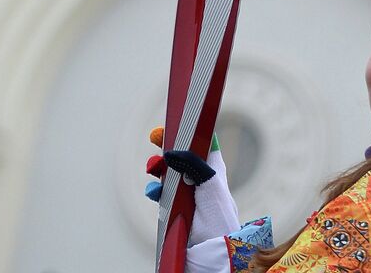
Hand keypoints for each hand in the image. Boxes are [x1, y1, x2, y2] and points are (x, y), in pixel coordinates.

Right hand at [145, 127, 239, 244]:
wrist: (212, 247)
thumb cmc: (218, 212)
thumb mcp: (209, 181)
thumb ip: (192, 163)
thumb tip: (170, 153)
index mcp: (212, 166)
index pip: (200, 142)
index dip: (187, 132)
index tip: (173, 123)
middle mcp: (199, 177)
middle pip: (180, 155)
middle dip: (167, 148)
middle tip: (155, 138)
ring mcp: (187, 192)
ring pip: (168, 173)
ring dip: (158, 168)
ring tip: (153, 169)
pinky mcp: (176, 207)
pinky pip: (161, 194)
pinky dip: (155, 190)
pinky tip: (153, 192)